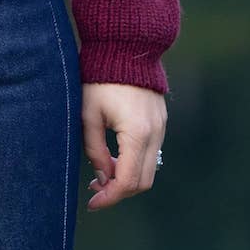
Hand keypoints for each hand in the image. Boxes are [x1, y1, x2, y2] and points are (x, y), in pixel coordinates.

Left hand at [83, 82, 165, 209]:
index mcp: (137, 133)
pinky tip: (114, 158)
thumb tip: (102, 178)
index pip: (128, 181)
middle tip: (94, 191)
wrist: (125, 46)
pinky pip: (151, 153)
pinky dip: (134, 163)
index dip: (109, 197)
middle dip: (118, 191)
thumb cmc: (100, 79)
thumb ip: (94, 150)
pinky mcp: (160, 121)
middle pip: (142, 182)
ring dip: (127, 178)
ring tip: (102, 175)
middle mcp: (155, 134)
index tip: (92, 203)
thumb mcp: (89, 115)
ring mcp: (161, 127)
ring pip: (149, 169)